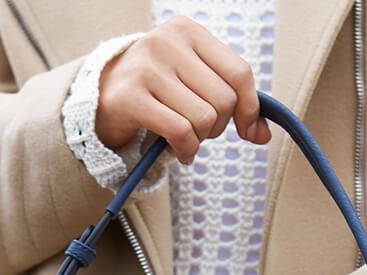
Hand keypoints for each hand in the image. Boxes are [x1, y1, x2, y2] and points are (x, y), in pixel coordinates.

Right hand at [95, 15, 270, 163]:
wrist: (103, 98)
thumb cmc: (159, 91)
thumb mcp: (196, 84)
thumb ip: (234, 102)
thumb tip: (264, 135)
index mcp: (189, 31)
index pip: (239, 73)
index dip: (251, 109)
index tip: (248, 131)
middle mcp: (167, 41)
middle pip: (224, 100)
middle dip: (218, 127)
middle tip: (199, 131)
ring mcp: (147, 66)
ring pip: (204, 119)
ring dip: (200, 140)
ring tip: (185, 138)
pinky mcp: (132, 96)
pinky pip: (181, 132)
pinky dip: (186, 150)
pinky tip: (180, 152)